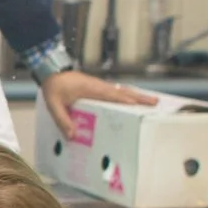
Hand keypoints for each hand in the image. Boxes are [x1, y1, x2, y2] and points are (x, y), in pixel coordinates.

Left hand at [38, 68, 157, 135]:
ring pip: (122, 91)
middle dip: (140, 97)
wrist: (51, 72)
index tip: (141, 106)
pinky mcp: (97, 88)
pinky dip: (126, 96)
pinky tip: (131, 101)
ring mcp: (100, 86)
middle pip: (124, 92)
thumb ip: (62, 120)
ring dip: (135, 96)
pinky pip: (115, 92)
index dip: (127, 101)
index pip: (114, 96)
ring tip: (150, 102)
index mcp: (92, 90)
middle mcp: (99, 87)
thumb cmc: (53, 87)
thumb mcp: (54, 105)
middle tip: (156, 102)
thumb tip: (73, 135)